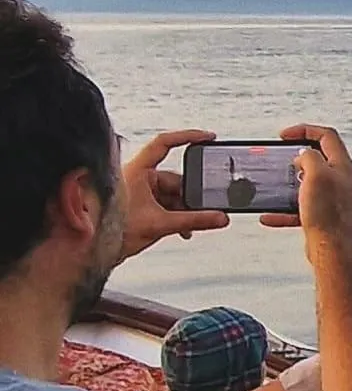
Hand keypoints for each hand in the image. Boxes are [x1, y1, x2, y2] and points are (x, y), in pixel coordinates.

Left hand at [120, 129, 228, 260]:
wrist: (93, 253)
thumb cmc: (113, 232)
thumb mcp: (160, 224)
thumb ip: (194, 221)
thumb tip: (219, 218)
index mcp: (137, 170)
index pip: (165, 144)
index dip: (188, 137)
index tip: (208, 137)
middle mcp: (138, 176)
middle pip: (175, 179)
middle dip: (189, 197)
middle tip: (202, 208)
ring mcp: (140, 190)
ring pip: (172, 194)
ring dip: (183, 211)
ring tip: (188, 227)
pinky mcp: (142, 204)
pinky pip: (166, 204)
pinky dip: (176, 215)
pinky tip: (182, 229)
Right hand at [260, 125, 351, 245]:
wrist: (331, 250)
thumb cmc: (327, 214)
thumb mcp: (315, 174)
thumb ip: (310, 157)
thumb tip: (304, 155)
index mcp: (342, 166)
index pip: (327, 136)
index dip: (305, 130)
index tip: (286, 135)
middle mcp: (340, 181)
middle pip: (320, 158)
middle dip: (298, 155)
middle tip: (283, 156)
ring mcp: (333, 199)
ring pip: (309, 183)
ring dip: (291, 182)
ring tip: (277, 183)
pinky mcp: (324, 217)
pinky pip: (301, 209)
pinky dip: (285, 210)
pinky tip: (271, 215)